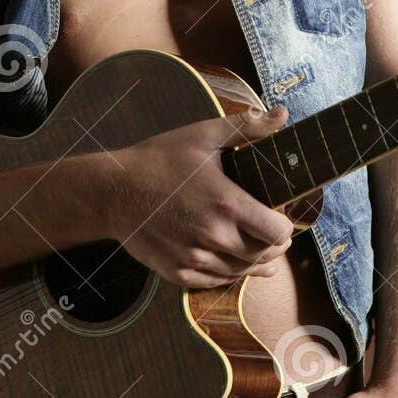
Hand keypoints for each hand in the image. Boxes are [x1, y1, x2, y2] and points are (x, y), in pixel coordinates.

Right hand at [103, 104, 296, 288]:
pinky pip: (216, 282)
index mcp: (227, 204)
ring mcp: (195, 258)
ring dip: (254, 261)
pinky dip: (228, 273)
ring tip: (257, 248)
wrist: (112, 191)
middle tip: (272, 233)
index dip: (285, 226)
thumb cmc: (159, 160)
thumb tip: (282, 115)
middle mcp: (215, 237)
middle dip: (274, 244)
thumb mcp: (202, 135)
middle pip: (264, 255)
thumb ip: (247, 127)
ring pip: (242, 271)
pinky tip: (230, 261)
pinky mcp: (178, 272)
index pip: (277, 231)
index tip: (281, 217)